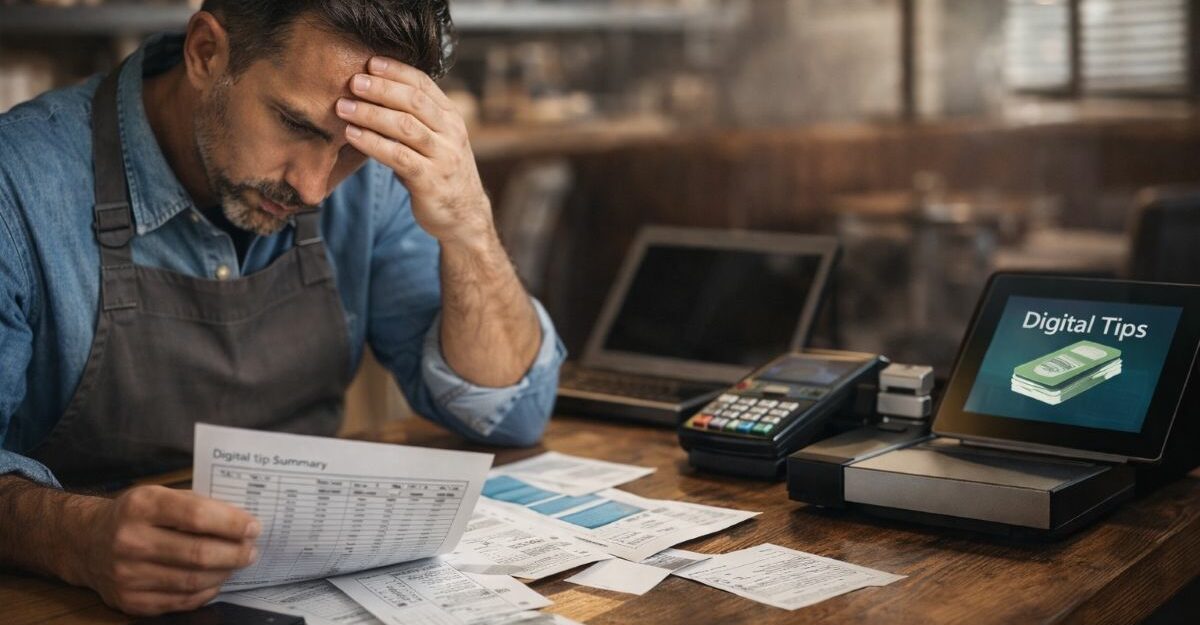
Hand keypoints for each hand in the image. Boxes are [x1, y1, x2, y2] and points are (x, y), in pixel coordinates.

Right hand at [66, 485, 259, 615]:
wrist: (86, 542)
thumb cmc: (135, 515)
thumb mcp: (160, 495)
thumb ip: (198, 505)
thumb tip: (242, 522)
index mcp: (141, 506)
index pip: (197, 516)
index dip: (232, 524)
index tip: (254, 527)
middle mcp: (130, 540)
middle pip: (198, 553)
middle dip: (234, 553)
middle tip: (251, 550)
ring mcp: (127, 574)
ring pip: (192, 581)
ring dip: (224, 573)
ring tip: (237, 564)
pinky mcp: (130, 600)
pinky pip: (180, 601)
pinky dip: (205, 592)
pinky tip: (215, 580)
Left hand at [337, 56, 492, 244]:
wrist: (464, 216)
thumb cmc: (442, 174)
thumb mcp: (437, 141)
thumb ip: (415, 120)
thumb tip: (375, 92)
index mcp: (452, 118)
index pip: (424, 85)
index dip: (397, 71)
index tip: (371, 62)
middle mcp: (451, 134)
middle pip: (414, 101)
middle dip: (381, 88)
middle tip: (353, 81)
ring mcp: (443, 157)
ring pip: (405, 126)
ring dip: (371, 114)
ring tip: (344, 107)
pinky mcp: (430, 181)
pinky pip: (398, 157)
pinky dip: (372, 143)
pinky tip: (353, 135)